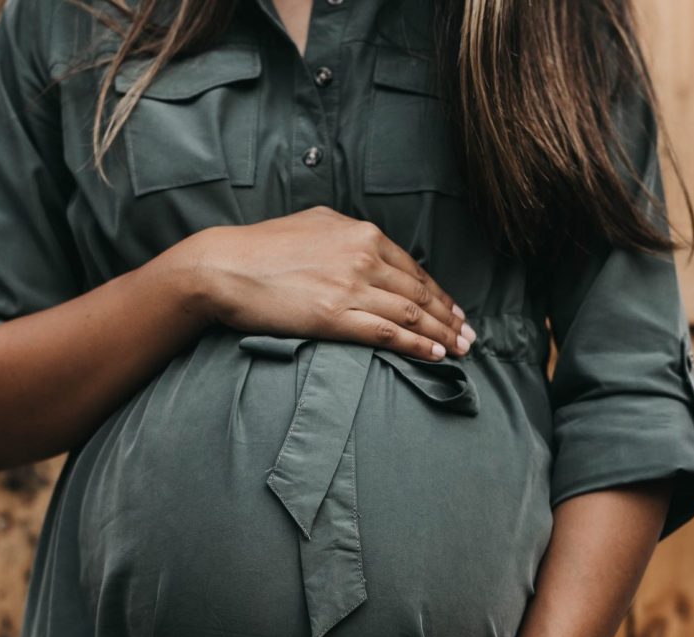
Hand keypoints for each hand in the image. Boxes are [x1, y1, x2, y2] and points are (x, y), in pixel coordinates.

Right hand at [179, 206, 475, 361]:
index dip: (438, 293)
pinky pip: (388, 332)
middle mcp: (362, 256)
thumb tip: (365, 243)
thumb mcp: (312, 225)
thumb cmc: (261, 249)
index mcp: (360, 233)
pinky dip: (416, 345)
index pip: (412, 267)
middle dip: (449, 316)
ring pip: (410, 313)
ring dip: (441, 334)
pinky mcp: (335, 315)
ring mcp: (350, 286)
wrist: (224, 267)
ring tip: (460, 349)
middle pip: (419, 291)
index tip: (453, 310)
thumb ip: (345, 234)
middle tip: (469, 335)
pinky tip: (434, 355)